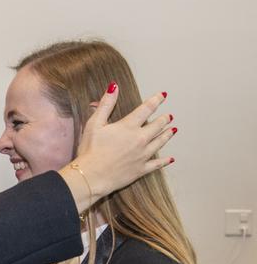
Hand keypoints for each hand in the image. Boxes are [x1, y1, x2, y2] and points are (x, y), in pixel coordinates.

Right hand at [67, 85, 172, 200]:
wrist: (91, 176)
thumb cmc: (90, 151)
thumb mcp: (94, 124)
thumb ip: (106, 105)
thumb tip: (114, 87)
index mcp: (128, 127)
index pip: (146, 109)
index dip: (156, 100)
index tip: (162, 96)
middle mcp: (139, 140)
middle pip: (157, 126)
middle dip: (164, 119)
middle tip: (169, 116)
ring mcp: (142, 155)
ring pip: (159, 142)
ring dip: (166, 135)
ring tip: (172, 130)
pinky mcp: (140, 169)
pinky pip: (156, 164)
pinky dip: (164, 161)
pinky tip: (170, 159)